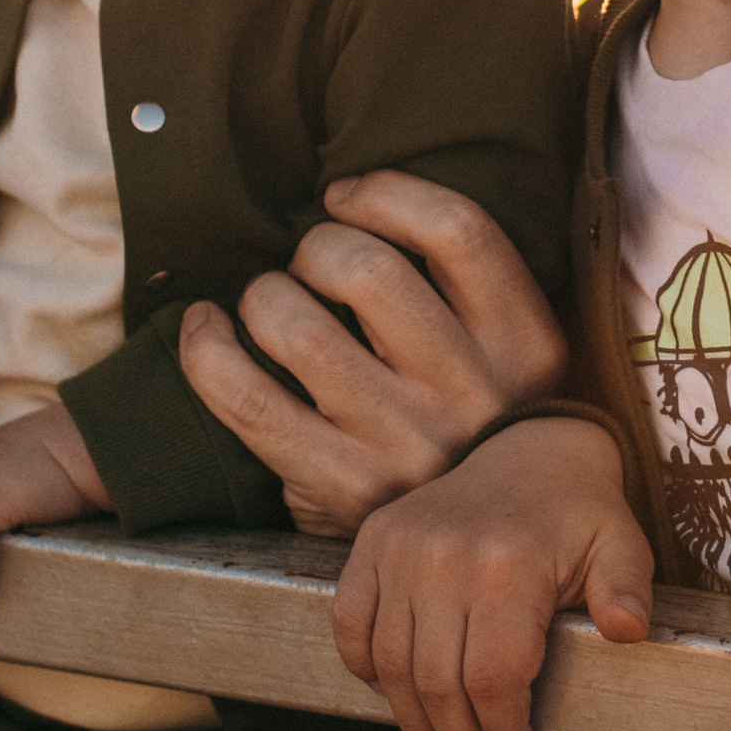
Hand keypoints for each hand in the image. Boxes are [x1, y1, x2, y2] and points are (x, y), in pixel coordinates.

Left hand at [179, 171, 569, 538]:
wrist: (474, 538)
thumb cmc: (470, 413)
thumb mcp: (505, 347)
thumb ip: (459, 280)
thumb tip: (344, 195)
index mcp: (527, 345)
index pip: (459, 231)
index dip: (386, 193)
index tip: (344, 196)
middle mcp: (472, 395)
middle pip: (367, 270)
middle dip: (316, 246)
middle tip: (309, 265)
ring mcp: (405, 446)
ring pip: (299, 330)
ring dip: (264, 296)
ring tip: (270, 303)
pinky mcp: (341, 487)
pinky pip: (246, 401)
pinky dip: (206, 349)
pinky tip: (204, 326)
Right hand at [334, 417, 653, 730]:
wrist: (530, 452)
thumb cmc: (579, 513)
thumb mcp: (621, 546)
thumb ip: (627, 590)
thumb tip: (628, 630)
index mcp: (508, 562)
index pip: (492, 679)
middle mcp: (444, 555)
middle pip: (438, 683)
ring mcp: (400, 548)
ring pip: (390, 665)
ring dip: (414, 724)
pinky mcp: (371, 544)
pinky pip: (351, 625)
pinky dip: (366, 669)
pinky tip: (398, 699)